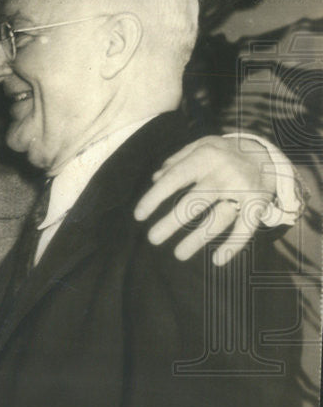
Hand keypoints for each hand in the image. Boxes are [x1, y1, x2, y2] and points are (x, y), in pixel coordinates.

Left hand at [133, 135, 273, 265]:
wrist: (268, 152)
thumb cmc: (224, 153)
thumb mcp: (202, 146)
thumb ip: (177, 160)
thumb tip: (156, 178)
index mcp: (205, 157)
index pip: (174, 179)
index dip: (154, 198)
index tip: (138, 216)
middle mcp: (224, 174)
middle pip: (194, 202)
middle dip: (172, 222)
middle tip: (153, 239)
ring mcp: (242, 190)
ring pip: (218, 218)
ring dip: (197, 239)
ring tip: (179, 254)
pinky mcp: (258, 203)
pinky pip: (246, 227)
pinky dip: (234, 245)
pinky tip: (218, 260)